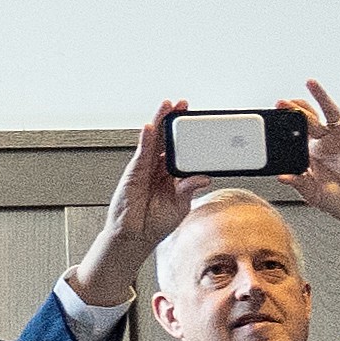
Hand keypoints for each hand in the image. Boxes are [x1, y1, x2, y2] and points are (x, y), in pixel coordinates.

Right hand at [66, 108, 193, 314]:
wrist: (136, 236)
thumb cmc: (157, 222)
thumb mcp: (181, 204)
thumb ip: (190, 188)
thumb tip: (206, 177)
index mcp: (171, 175)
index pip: (181, 149)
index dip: (187, 134)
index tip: (197, 119)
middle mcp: (158, 168)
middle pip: (166, 139)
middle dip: (174, 121)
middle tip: (184, 103)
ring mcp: (145, 169)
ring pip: (153, 140)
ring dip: (160, 122)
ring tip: (168, 105)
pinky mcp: (133, 173)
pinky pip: (141, 153)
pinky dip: (145, 139)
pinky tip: (149, 127)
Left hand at [286, 79, 339, 273]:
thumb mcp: (313, 194)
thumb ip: (299, 182)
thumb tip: (282, 176)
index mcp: (311, 154)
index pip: (294, 132)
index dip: (285, 123)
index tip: (274, 115)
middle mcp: (326, 142)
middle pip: (309, 118)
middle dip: (295, 109)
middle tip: (282, 101)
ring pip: (329, 112)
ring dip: (320, 96)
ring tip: (310, 83)